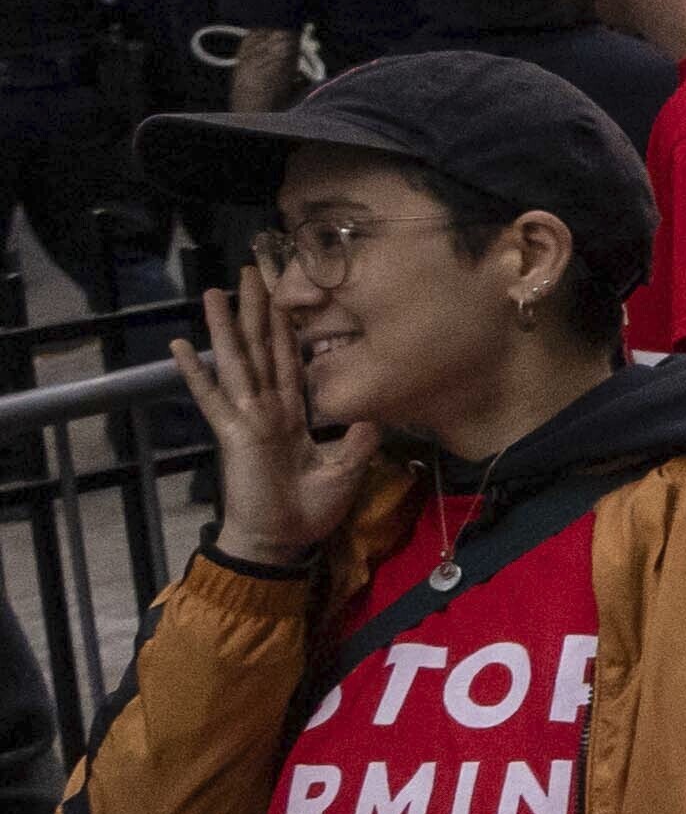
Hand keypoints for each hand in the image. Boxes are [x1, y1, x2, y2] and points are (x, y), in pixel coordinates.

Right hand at [185, 257, 378, 569]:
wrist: (281, 541)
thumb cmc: (308, 509)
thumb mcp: (345, 470)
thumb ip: (358, 442)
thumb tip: (377, 416)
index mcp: (292, 413)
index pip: (291, 360)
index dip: (288, 329)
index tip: (285, 296)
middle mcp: (267, 408)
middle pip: (262, 349)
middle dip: (256, 311)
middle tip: (250, 272)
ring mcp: (246, 417)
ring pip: (236, 362)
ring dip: (224, 327)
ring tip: (213, 292)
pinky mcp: (231, 433)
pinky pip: (211, 398)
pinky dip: (195, 373)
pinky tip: (179, 346)